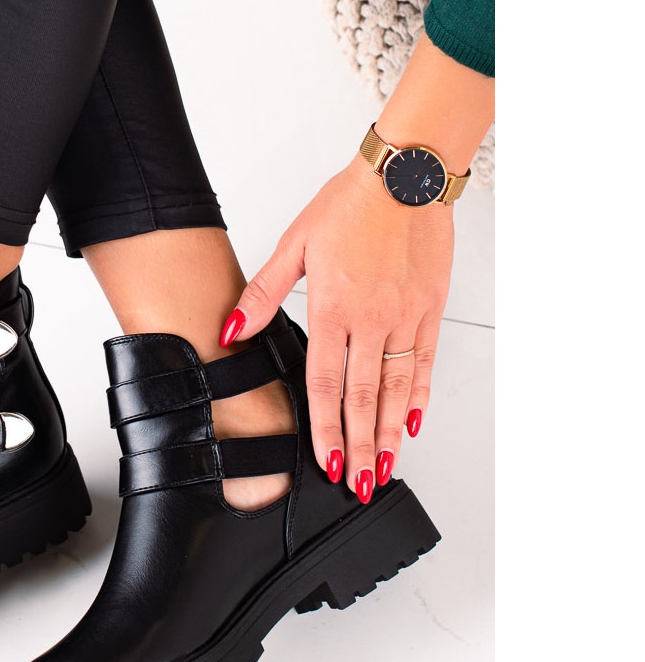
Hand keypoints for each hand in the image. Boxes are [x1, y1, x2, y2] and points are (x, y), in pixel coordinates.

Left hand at [221, 153, 453, 501]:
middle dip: (360, 446)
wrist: (405, 177)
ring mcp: (405, 317)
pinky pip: (424, 361)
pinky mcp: (430, 308)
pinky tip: (414, 421)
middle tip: (360, 484)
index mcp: (333, 307)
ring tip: (387, 467)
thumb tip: (231, 330)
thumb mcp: (294, 245)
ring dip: (391, 432)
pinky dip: (418, 394)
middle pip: (363, 396)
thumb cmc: (349, 205)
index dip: (325, 427)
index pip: (325, 383)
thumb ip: (263, 294)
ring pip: (397, 387)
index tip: (327, 462)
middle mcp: (372, 319)